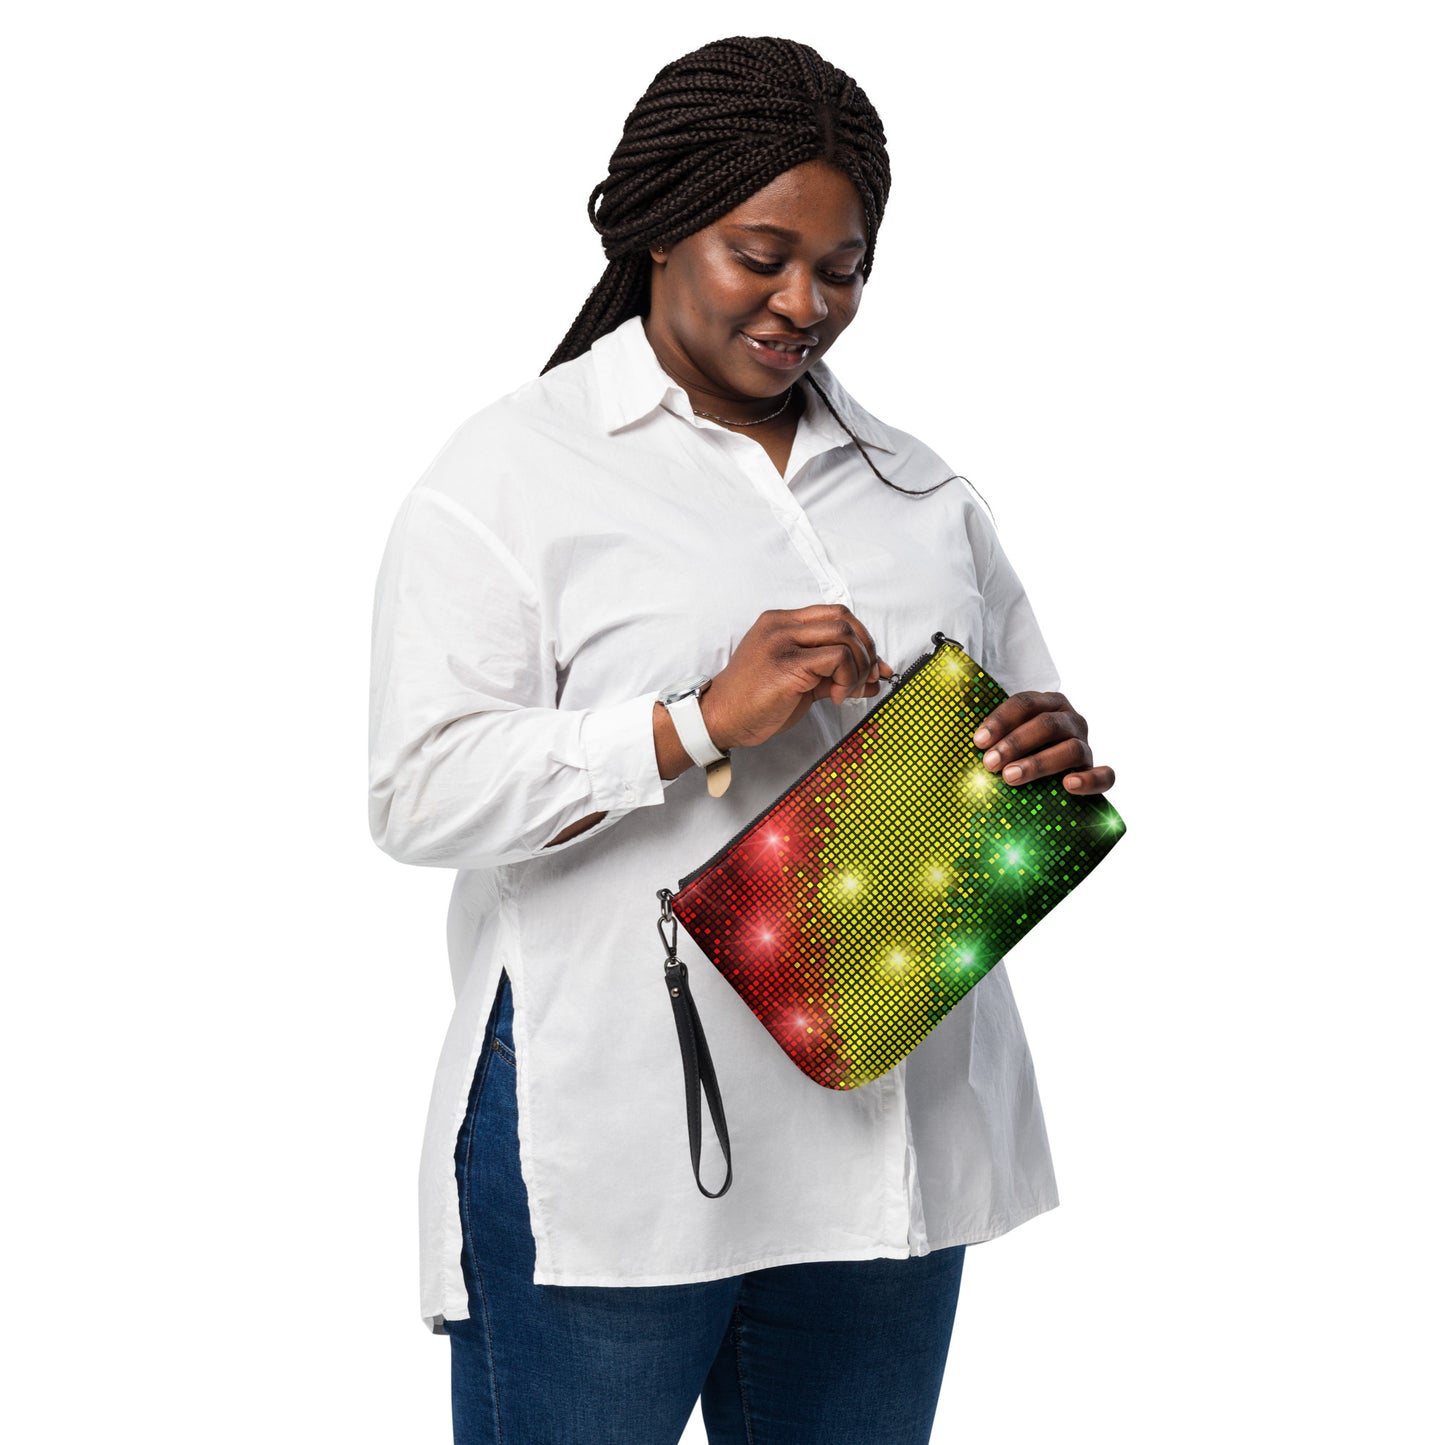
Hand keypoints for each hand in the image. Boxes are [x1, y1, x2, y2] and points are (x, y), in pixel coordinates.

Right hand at [702, 604, 894, 750]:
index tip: (872, 665)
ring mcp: (783, 642)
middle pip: (844, 619)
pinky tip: (835, 697)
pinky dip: (847, 678)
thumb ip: (832, 673)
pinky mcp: (788, 664)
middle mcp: (781, 626)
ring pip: (844, 636)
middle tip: (867, 678)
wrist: (721, 719)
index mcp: (781, 623)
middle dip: (867, 650)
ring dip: (859, 666)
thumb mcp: (799, 680)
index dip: (862, 638)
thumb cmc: (755, 702)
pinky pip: (837, 659)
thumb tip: (875, 677)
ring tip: (847, 691)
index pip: (835, 614)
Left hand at [971, 691, 1114, 794]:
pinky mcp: (1096, 772)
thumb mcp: (1005, 738)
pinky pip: (1105, 776)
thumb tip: (962, 746)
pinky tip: (1068, 785)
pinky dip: (1089, 779)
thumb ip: (991, 738)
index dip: (1001, 721)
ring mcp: (1085, 745)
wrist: (1048, 778)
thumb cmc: (1017, 753)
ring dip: (1039, 763)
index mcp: (1048, 704)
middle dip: (1015, 743)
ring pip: (1070, 749)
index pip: (1025, 703)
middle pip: (1046, 725)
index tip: (978, 742)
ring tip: (1011, 777)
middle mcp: (1070, 720)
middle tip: (989, 763)